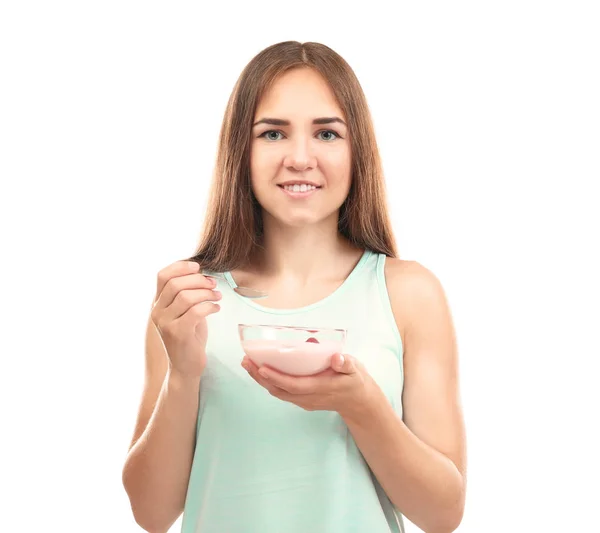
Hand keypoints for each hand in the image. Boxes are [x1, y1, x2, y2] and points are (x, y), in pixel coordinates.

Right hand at [151, 260, 221, 377]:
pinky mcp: (178, 333)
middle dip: (198, 280)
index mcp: (158, 304)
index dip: (180, 267)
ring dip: (207, 293)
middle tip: (213, 284)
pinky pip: (195, 311)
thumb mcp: (184, 312)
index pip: (162, 276)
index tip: (198, 267)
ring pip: (186, 296)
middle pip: (176, 284)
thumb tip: (201, 274)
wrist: (185, 367)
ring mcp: (166, 323)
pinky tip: (216, 309)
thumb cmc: (189, 336)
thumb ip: (186, 294)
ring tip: (217, 296)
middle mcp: (157, 312)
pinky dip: (209, 306)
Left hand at [241, 353, 373, 416]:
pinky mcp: (302, 400)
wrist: (358, 402)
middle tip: (246, 361)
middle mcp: (309, 397)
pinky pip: (281, 392)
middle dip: (260, 377)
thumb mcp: (355, 370)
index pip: (294, 385)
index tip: (262, 367)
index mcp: (321, 388)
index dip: (276, 377)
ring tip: (248, 364)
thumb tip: (337, 358)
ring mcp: (304, 401)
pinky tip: (260, 371)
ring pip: (277, 392)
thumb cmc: (355, 381)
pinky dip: (268, 382)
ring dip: (261, 380)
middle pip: (279, 390)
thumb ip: (346, 364)